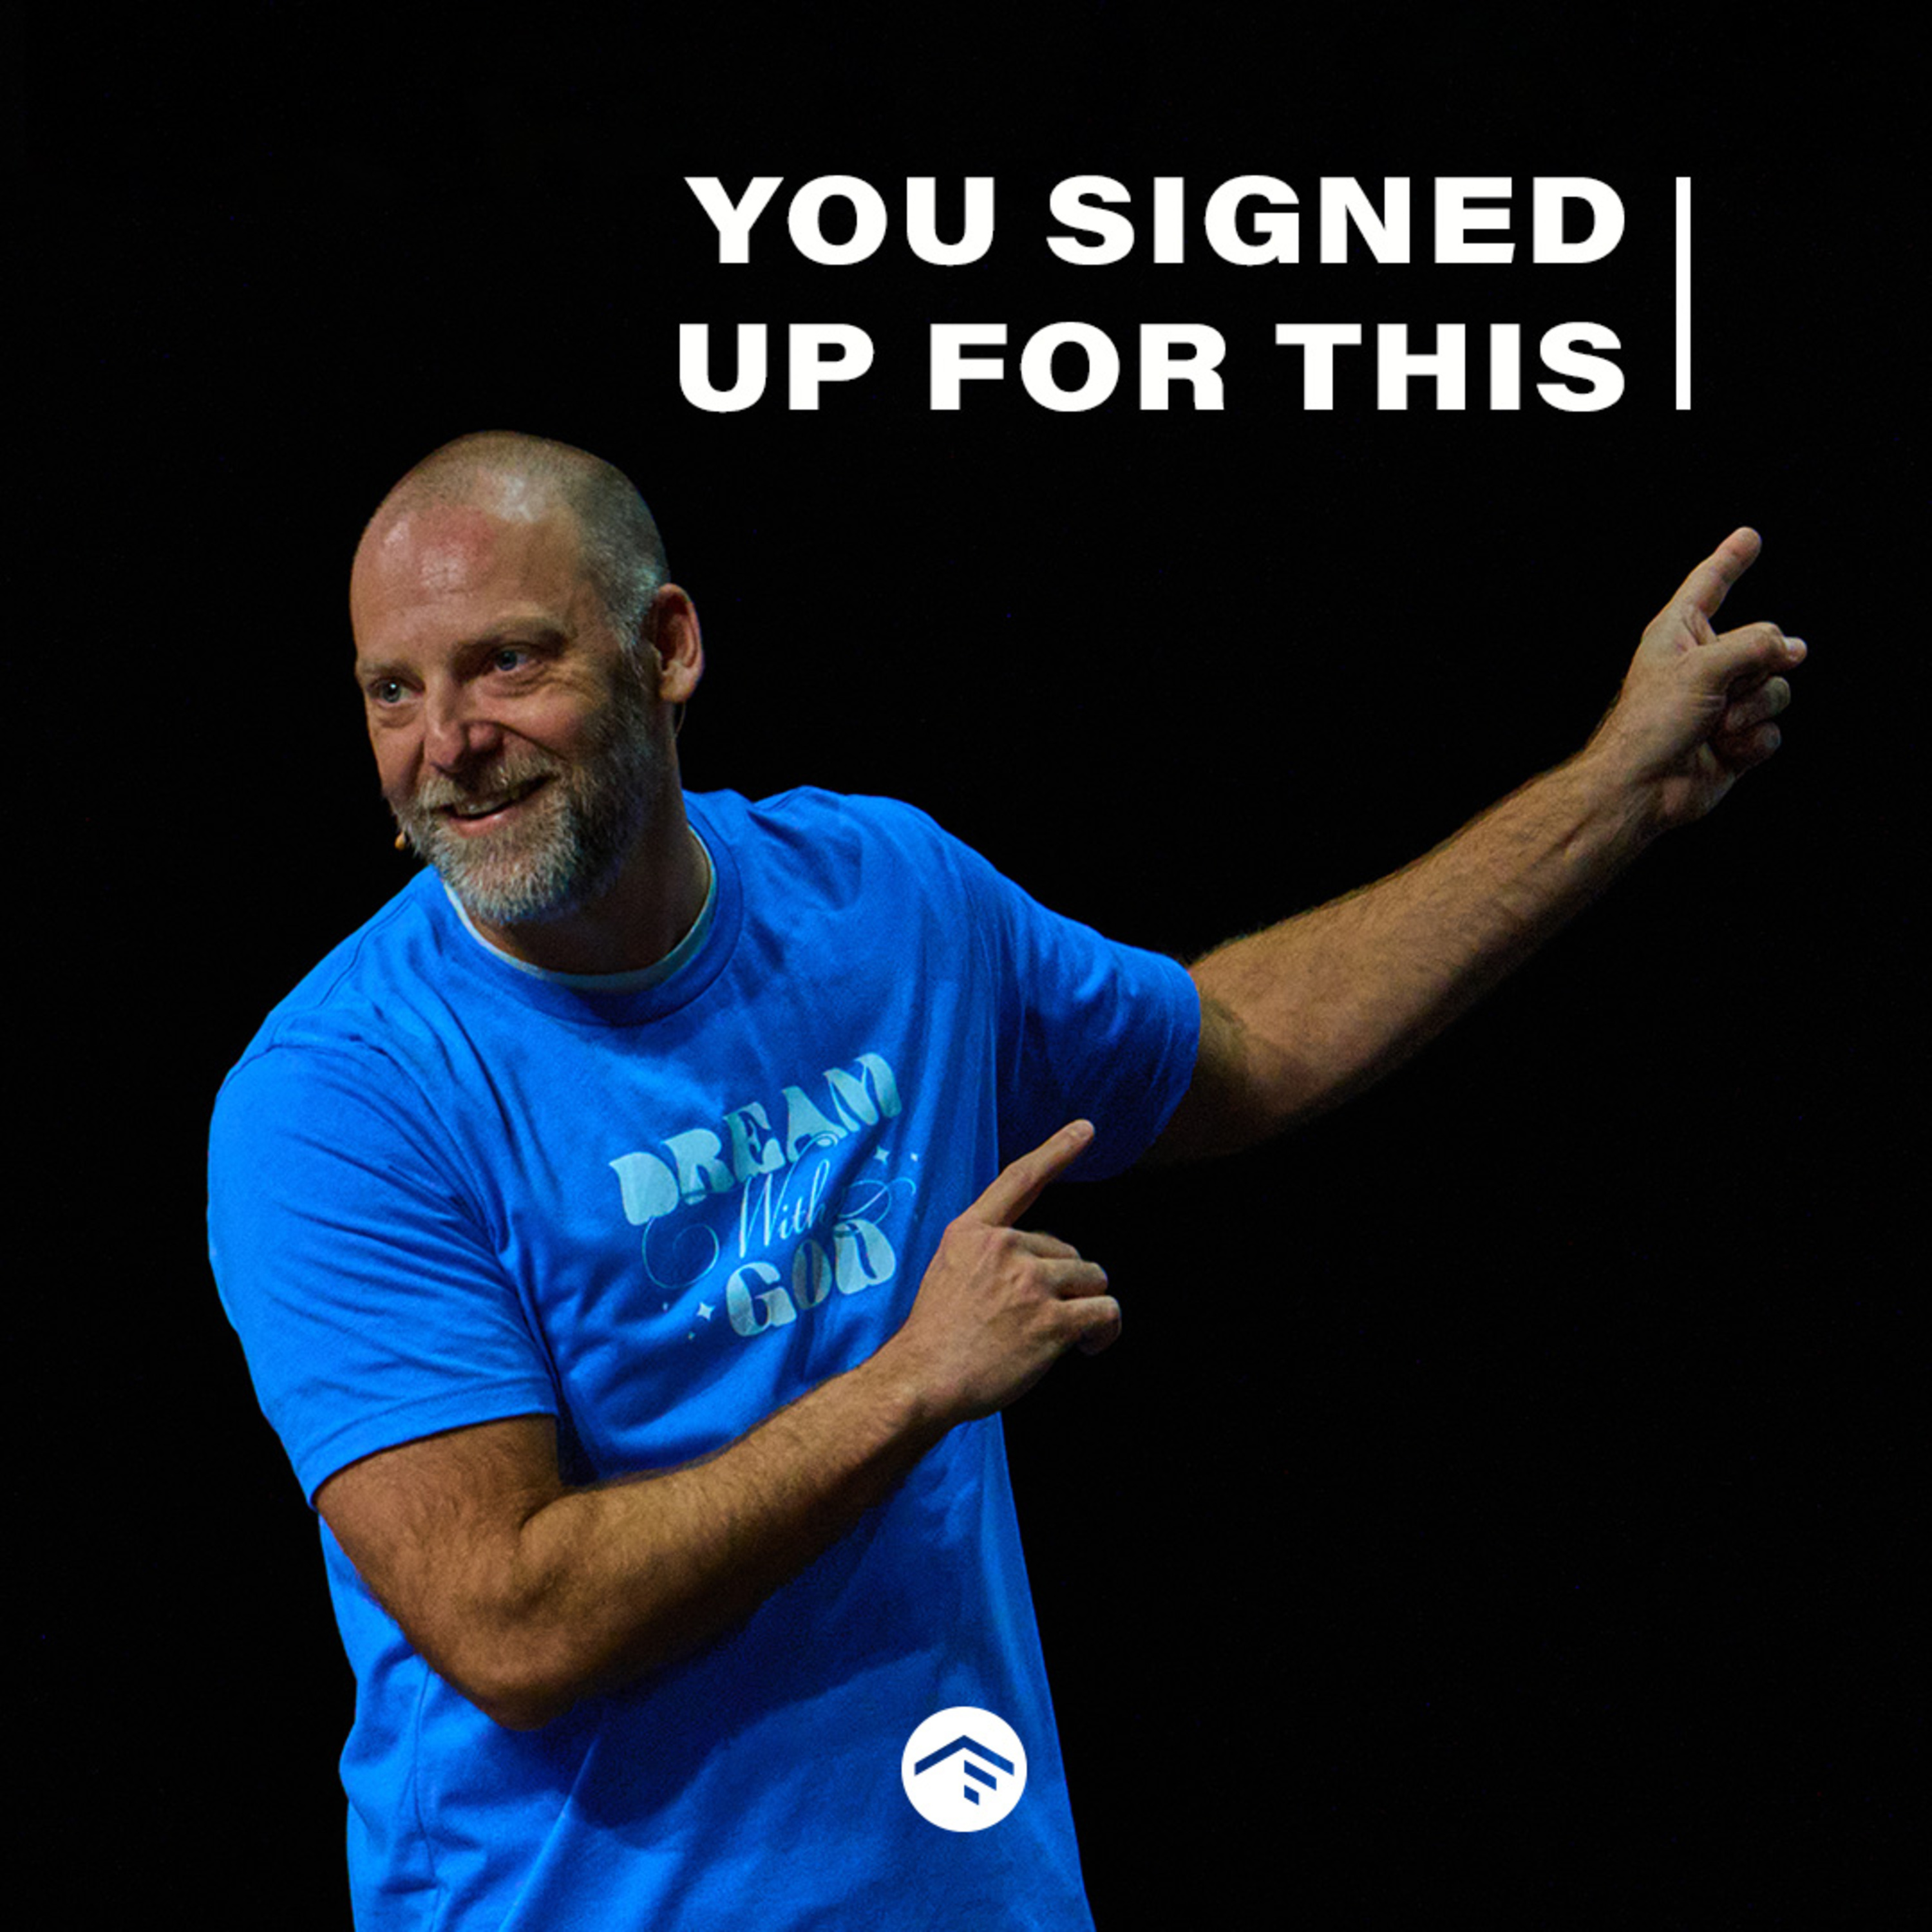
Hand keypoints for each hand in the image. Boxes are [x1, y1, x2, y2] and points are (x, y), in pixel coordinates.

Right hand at [887, 1120, 1118, 1423]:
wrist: (922, 1380)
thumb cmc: (934, 1337)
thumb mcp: (948, 1272)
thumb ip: (988, 1257)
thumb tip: (1035, 1265)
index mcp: (973, 1232)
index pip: (1020, 1180)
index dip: (1057, 1150)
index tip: (1086, 1128)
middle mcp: (1004, 1248)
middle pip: (1067, 1250)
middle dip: (1064, 1282)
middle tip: (1039, 1318)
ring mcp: (1030, 1283)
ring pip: (1092, 1279)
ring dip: (1086, 1305)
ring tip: (1068, 1335)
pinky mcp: (1052, 1321)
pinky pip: (1104, 1312)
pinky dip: (1105, 1330)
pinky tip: (1090, 1347)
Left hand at [1590, 528, 1806, 827]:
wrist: (1641, 787)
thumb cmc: (1653, 722)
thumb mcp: (1704, 666)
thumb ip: (1756, 646)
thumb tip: (1795, 648)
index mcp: (1680, 633)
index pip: (1710, 584)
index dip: (1730, 559)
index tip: (1749, 537)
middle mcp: (1704, 662)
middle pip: (1767, 642)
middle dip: (1756, 669)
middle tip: (1724, 692)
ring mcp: (1722, 701)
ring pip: (1777, 688)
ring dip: (1752, 710)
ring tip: (1717, 727)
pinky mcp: (1736, 738)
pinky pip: (1772, 728)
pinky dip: (1752, 741)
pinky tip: (1722, 752)